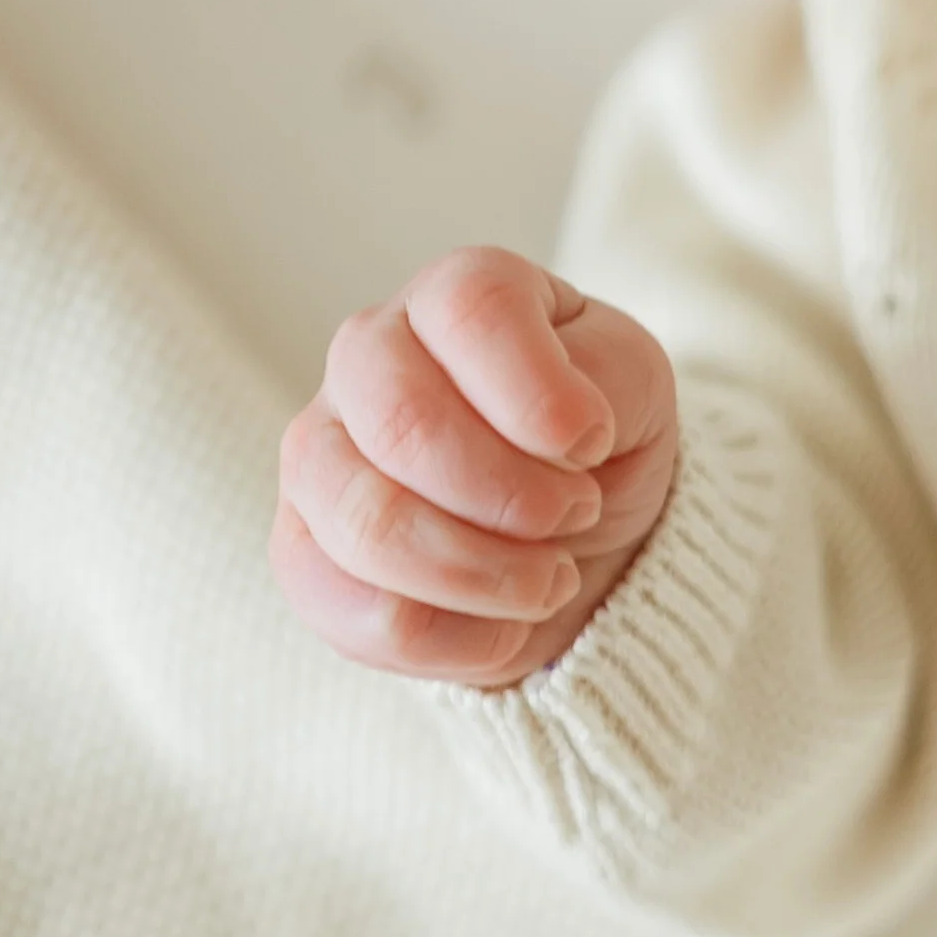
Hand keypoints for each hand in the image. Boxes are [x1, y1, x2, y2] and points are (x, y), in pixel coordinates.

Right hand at [273, 247, 677, 688]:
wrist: (572, 538)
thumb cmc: (596, 441)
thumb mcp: (634, 389)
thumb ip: (607, 380)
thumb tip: (560, 432)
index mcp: (453, 294)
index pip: (473, 310)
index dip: (541, 394)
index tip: (592, 445)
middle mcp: (367, 356)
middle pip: (407, 425)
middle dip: (516, 499)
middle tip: (578, 516)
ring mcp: (318, 453)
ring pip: (372, 527)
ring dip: (488, 576)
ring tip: (551, 579)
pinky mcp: (302, 552)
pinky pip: (362, 616)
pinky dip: (459, 642)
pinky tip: (504, 625)